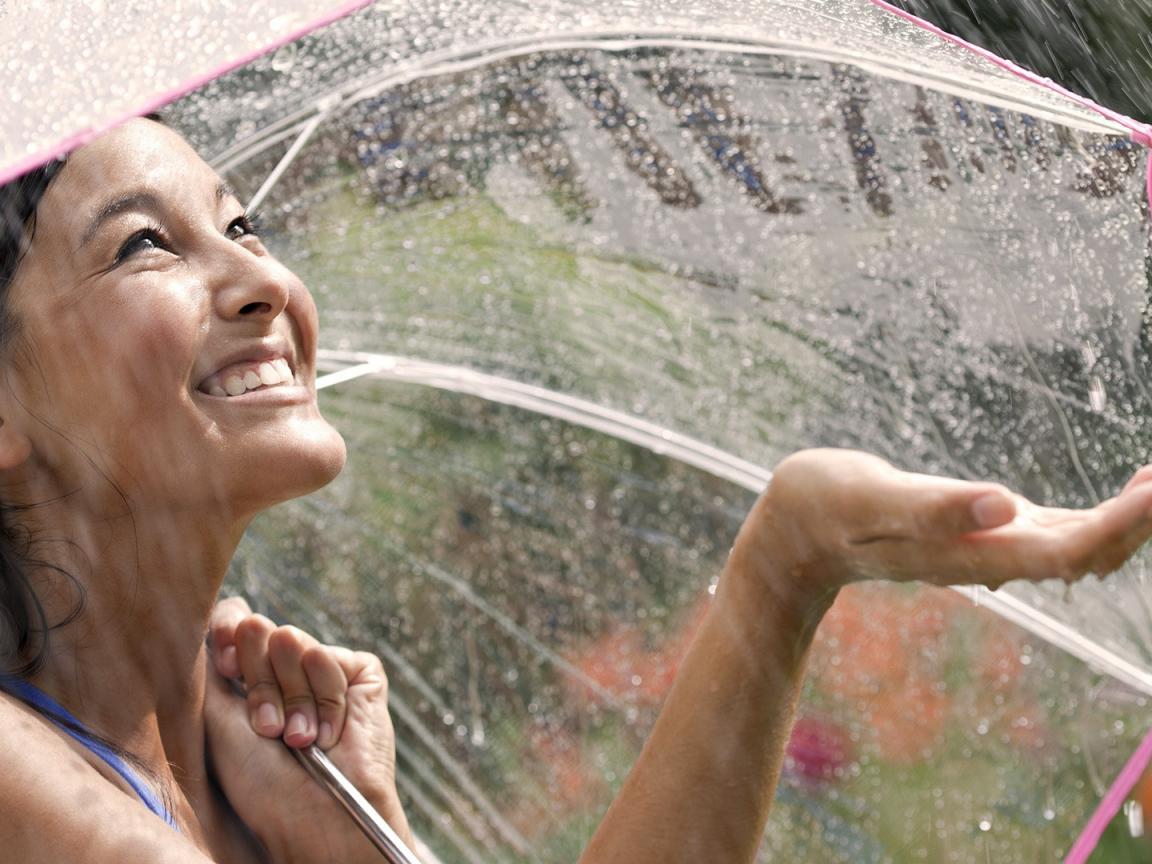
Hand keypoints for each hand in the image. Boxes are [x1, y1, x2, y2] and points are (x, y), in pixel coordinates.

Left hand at [204, 597, 413, 863]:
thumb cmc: (260, 780)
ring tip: (297, 740)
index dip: (230, 638)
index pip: (235, 622)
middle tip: (266, 727)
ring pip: (296, 642)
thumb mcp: (217, 717)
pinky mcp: (361, 675)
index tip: (228, 670)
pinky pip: (331, 657)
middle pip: (262, 629)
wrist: (316, 814)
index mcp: (247, 676)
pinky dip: (325, 698)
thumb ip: (217, 659)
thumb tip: (232, 606)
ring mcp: (324, 671)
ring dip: (292, 699)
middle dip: (260, 680)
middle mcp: (285, 670)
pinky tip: (328, 734)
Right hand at [736, 449, 1151, 610]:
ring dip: (1135, 518)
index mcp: (974, 554)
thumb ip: (934, 509)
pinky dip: (1108, 512)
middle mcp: (993, 557)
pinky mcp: (986, 529)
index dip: (1124, 524)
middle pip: (1092, 552)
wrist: (796, 532)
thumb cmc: (823, 509)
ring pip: (1086, 544)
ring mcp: (992, 546)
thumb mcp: (869, 501)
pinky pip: (1065, 529)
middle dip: (1142, 520)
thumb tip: (1005, 504)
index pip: (1071, 550)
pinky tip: (1133, 485)